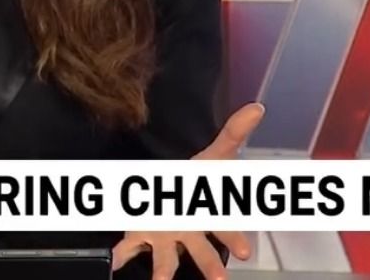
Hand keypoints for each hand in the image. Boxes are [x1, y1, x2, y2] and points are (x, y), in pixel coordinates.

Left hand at [111, 103, 265, 279]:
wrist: (169, 185)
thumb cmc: (196, 178)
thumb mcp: (214, 154)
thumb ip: (234, 133)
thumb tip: (258, 106)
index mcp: (206, 214)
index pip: (225, 226)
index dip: (235, 237)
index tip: (245, 251)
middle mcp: (188, 231)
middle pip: (202, 251)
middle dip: (210, 265)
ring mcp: (163, 237)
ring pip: (167, 259)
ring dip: (163, 271)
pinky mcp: (138, 235)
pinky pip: (128, 249)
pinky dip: (118, 258)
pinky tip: (111, 266)